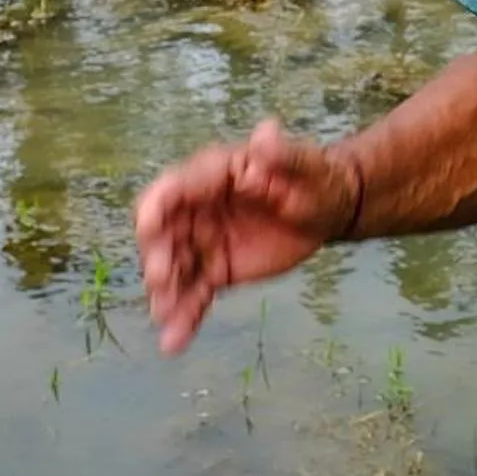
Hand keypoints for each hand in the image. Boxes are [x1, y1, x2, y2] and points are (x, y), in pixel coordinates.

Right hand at [134, 119, 357, 355]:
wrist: (327, 209)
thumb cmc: (313, 177)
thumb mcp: (304, 164)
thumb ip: (281, 153)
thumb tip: (266, 133)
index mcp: (211, 174)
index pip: (174, 188)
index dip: (157, 206)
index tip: (149, 229)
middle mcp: (197, 208)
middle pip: (164, 233)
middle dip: (158, 256)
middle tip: (161, 282)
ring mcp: (203, 241)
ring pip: (176, 269)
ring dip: (166, 293)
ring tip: (164, 319)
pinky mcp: (216, 270)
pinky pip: (195, 294)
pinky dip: (184, 317)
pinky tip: (173, 343)